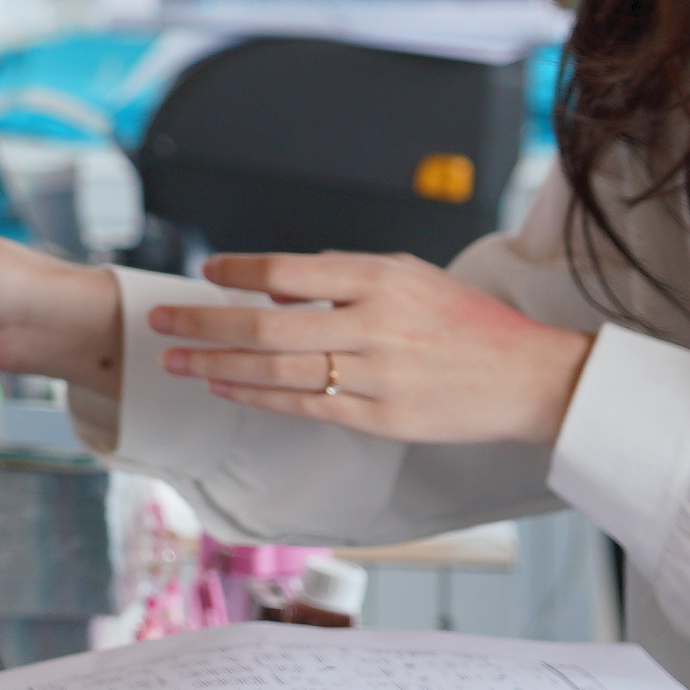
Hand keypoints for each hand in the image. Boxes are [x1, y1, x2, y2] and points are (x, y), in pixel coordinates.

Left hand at [151, 251, 594, 446]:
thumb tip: (276, 283)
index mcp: (381, 279)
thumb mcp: (411, 275)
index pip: (288, 270)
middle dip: (205, 322)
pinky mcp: (380, 419)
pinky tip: (226, 385)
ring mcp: (376, 377)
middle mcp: (374, 326)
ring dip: (218, 364)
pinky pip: (304, 406)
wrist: (528, 377)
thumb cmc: (467, 322)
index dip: (238, 271)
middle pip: (267, 323)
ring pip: (277, 369)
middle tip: (162, 321)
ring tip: (178, 360)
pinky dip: (258, 394)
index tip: (205, 271)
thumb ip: (345, 275)